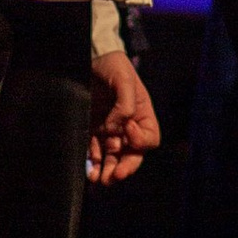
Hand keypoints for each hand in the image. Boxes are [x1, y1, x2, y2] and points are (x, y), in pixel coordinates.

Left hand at [87, 49, 161, 183]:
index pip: (149, 139)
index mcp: (142, 116)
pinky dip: (92, 161)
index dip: (139, 141)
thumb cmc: (114, 65)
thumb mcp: (125, 80)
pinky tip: (88, 169)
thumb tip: (116, 129)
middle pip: (131, 154)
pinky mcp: (93, 129)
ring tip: (99, 179)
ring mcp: (110, 130)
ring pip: (112, 157)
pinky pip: (94, 150)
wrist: (93, 58)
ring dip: (107, 170)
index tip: (127, 129)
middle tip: (115, 176)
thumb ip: (125, 105)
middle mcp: (128, 127)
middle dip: (124, 167)